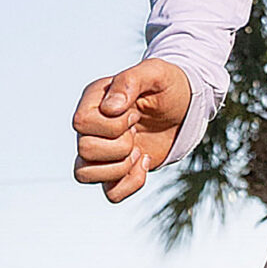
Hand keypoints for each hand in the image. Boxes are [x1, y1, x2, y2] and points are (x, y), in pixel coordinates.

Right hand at [72, 58, 192, 202]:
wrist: (185, 105)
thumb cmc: (168, 85)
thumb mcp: (155, 73)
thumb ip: (129, 82)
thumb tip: (109, 109)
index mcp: (93, 102)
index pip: (81, 123)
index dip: (113, 123)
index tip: (135, 112)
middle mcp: (90, 129)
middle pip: (85, 150)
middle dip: (120, 144)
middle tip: (137, 129)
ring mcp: (101, 152)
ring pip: (85, 175)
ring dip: (121, 166)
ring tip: (139, 149)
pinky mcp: (117, 171)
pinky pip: (111, 194)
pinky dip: (131, 183)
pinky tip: (146, 162)